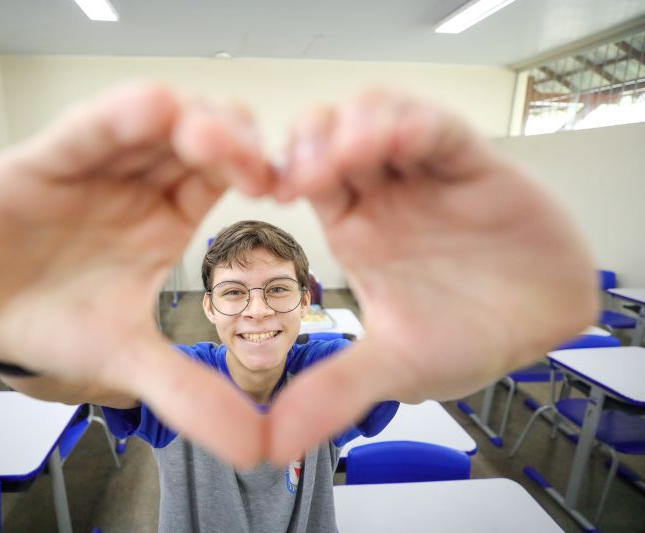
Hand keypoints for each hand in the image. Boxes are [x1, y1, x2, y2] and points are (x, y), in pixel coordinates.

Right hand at [0, 83, 272, 467]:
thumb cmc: (60, 323)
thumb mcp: (131, 359)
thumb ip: (189, 394)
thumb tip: (256, 448)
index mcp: (167, 215)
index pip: (223, 175)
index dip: (255, 169)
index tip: (283, 186)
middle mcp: (137, 182)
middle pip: (195, 137)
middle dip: (230, 138)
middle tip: (257, 162)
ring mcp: (93, 168)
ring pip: (147, 123)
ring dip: (184, 120)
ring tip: (213, 136)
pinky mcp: (42, 163)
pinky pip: (84, 132)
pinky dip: (115, 119)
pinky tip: (148, 109)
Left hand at [266, 91, 596, 463]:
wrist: (540, 329)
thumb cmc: (466, 336)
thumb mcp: (394, 366)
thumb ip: (335, 392)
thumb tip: (270, 444)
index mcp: (354, 226)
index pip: (301, 176)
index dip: (278, 172)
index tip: (266, 192)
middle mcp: (384, 192)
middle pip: (330, 133)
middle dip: (310, 139)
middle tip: (303, 170)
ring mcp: (425, 174)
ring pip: (377, 116)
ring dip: (356, 126)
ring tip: (347, 156)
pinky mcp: (473, 164)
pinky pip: (438, 128)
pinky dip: (415, 126)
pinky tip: (400, 142)